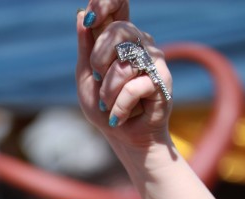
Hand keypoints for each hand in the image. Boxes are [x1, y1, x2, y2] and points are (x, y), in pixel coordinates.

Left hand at [76, 2, 171, 150]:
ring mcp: (154, 60)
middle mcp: (141, 43)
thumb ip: (85, 47)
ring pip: (124, 64)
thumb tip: (82, 15)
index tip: (91, 17)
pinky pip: (133, 87)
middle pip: (118, 31)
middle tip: (98, 81)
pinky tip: (118, 116)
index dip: (105, 3)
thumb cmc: (105, 108)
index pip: (119, 4)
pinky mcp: (162, 81)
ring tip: (108, 105)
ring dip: (108, 91)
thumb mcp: (86, 78)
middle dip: (99, 61)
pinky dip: (119, 106)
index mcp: (121, 38)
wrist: (123, 138)